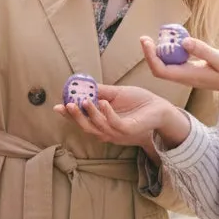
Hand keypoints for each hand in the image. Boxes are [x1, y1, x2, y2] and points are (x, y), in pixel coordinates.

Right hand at [55, 84, 174, 153]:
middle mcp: (109, 131)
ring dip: (90, 115)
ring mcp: (119, 133)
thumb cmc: (139, 102)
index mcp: (103, 123)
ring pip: (99, 128)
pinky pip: (115, 125)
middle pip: (87, 128)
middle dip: (75, 117)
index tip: (58, 106)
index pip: (83, 121)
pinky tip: (103, 103)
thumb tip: (83, 85)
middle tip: (67, 105)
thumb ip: (101, 91)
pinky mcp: (130, 131)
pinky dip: (107, 114)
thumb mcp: (116, 94)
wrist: (161, 109)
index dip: (69, 115)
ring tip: (83, 101)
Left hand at [142, 35, 218, 102]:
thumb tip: (184, 42)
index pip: (160, 70)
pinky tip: (174, 41)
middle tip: (145, 37)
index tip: (146, 41)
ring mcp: (188, 74)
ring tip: (157, 36)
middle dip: (150, 53)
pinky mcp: (193, 70)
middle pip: (159, 68)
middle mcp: (185, 77)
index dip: (150, 56)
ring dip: (159, 52)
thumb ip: (203, 51)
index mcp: (188, 75)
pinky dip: (171, 51)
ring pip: (167, 65)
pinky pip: (176, 62)